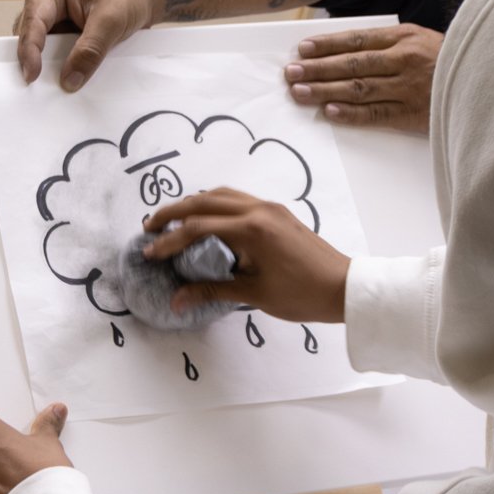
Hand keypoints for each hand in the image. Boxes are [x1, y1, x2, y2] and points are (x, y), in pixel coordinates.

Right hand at [14, 0, 162, 90]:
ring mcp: (52, 20)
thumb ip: (89, 50)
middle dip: (35, 60)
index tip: (32, 74)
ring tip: (58, 80)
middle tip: (40, 83)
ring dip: (48, 65)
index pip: (33, 20)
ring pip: (39, 49)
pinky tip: (68, 75)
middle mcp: (45, 1)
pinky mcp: (61, 36)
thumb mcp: (110, 20)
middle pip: (30, 36)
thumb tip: (70, 77)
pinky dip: (60, 67)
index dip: (30, 49)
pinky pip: (54, 55)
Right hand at [142, 188, 348, 322]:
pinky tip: (206, 220)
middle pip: (204, 200)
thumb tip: (176, 299)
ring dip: (194, 203)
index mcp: (252, 229)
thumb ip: (212, 290)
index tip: (150, 253)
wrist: (343, 287)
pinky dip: (215, 204)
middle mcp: (259, 210)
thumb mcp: (253, 295)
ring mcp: (270, 208)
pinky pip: (238, 199)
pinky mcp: (277, 212)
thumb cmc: (302, 294)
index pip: (198, 228)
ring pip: (221, 194)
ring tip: (173, 220)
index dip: (169, 241)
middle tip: (150, 226)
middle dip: (174, 212)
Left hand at [285, 24, 442, 133]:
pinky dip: (352, 113)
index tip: (303, 49)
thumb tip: (344, 51)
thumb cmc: (448, 61)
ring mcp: (409, 88)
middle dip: (318, 68)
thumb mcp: (422, 41)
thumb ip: (389, 44)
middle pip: (353, 64)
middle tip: (291, 73)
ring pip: (360, 89)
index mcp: (406, 37)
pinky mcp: (414, 114)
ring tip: (300, 92)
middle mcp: (405, 60)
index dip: (328, 45)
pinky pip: (377, 114)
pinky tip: (330, 112)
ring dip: (326, 90)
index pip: (358, 40)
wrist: (488, 81)